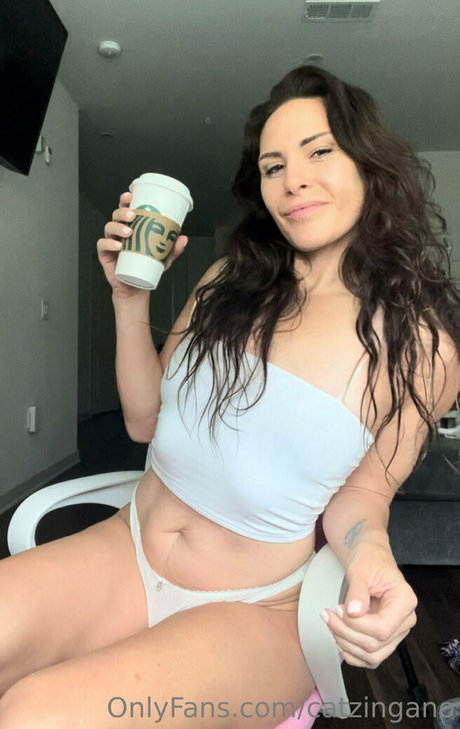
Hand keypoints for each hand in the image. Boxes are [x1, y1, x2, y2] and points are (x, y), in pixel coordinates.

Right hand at [96, 191, 188, 298]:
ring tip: (129, 232)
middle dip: (123, 212)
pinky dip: (108, 243)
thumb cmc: (146, 267)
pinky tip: (118, 245)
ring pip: (109, 227)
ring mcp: (111, 242)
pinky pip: (102, 245)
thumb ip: (173, 249)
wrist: (136, 286)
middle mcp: (119, 232)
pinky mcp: (105, 255)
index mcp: (131, 227)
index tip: (130, 195)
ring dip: (118, 226)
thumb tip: (183, 238)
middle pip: (116, 215)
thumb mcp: (163, 258)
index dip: (125, 200)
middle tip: (133, 215)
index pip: (126, 209)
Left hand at [320, 542, 416, 668]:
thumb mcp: (360, 570)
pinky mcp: (385, 639)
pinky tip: (338, 637)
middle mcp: (406, 620)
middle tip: (327, 614)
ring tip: (330, 623)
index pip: (382, 628)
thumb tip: (353, 612)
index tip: (338, 608)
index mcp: (405, 601)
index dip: (356, 625)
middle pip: (375, 644)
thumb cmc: (368, 561)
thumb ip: (358, 591)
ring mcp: (397, 632)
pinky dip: (352, 653)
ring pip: (372, 655)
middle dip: (345, 632)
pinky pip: (370, 659)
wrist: (370, 560)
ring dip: (346, 644)